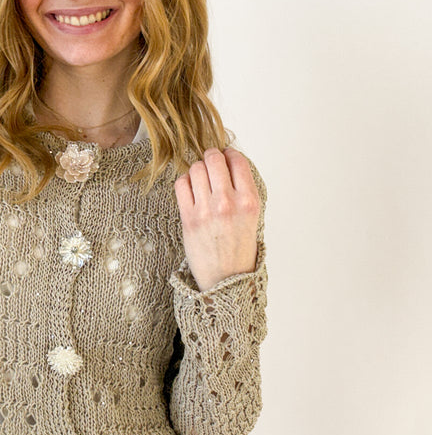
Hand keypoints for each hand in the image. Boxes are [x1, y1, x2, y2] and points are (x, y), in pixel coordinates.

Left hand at [174, 148, 259, 291]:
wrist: (226, 279)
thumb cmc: (240, 249)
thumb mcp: (253, 217)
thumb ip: (243, 190)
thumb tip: (228, 164)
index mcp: (249, 200)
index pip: (238, 161)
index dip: (230, 155)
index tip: (227, 157)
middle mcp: (227, 202)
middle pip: (214, 159)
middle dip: (212, 157)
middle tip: (211, 163)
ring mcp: (206, 210)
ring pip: (196, 169)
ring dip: (198, 170)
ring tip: (201, 180)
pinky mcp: (188, 218)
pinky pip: (181, 184)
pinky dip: (185, 182)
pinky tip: (191, 189)